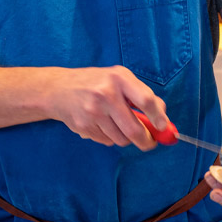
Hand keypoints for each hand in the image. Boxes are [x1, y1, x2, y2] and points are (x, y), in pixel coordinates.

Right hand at [46, 65, 168, 151]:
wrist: (59, 89)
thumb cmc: (96, 83)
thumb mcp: (119, 78)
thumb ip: (141, 94)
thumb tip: (162, 118)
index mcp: (119, 78)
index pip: (146, 100)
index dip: (158, 117)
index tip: (163, 127)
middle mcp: (106, 94)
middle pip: (134, 129)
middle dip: (146, 141)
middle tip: (149, 143)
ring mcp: (93, 112)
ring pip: (121, 139)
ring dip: (126, 138)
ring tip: (118, 125)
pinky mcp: (84, 126)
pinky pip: (107, 141)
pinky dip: (110, 137)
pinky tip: (102, 125)